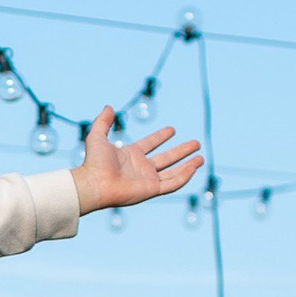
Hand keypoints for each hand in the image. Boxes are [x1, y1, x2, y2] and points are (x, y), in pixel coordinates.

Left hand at [72, 109, 202, 211]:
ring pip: (173, 172)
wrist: (95, 184)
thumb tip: (108, 107)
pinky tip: (193, 167)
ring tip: (201, 157)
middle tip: (196, 143)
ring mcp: (148, 179)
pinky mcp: (152, 190)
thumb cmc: (94, 162)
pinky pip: (172, 183)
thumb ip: (103, 122)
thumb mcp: (97, 136)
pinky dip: (184, 176)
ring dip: (188, 165)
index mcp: (131, 155)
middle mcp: (141, 167)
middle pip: (167, 158)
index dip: (161, 136)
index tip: (172, 129)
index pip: (150, 144)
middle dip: (182, 151)